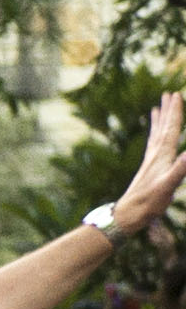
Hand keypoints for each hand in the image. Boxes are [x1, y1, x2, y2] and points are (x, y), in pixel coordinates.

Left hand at [115, 90, 185, 234]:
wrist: (128, 214)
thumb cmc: (149, 202)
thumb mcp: (167, 186)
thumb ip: (180, 169)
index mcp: (162, 156)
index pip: (170, 129)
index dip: (174, 112)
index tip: (176, 95)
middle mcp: (154, 155)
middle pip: (163, 128)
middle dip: (168, 111)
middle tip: (168, 93)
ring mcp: (150, 161)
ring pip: (156, 135)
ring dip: (159, 120)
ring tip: (157, 107)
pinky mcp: (148, 169)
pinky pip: (152, 146)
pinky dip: (154, 136)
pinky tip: (154, 136)